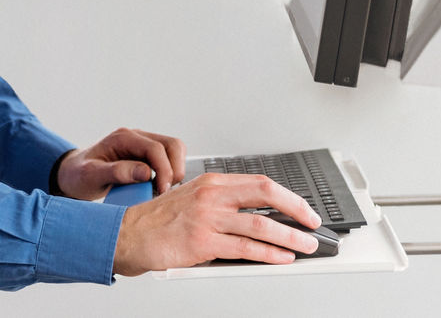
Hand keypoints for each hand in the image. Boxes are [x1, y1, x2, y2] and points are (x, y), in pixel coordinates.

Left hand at [55, 128, 184, 199]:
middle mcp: (135, 137)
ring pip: (174, 151)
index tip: (162, 191)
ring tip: (161, 190)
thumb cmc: (79, 174)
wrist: (73, 175)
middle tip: (164, 191)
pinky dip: (170, 173)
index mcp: (122, 138)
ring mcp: (142, 145)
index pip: (155, 148)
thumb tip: (146, 173)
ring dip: (174, 171)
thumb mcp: (91, 175)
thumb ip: (117, 172)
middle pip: (172, 145)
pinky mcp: (146, 156)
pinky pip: (168, 160)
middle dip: (175, 169)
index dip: (164, 170)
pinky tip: (158, 188)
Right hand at [112, 173, 323, 275]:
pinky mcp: (203, 242)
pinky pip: (245, 248)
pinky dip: (270, 254)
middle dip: (296, 209)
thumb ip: (221, 202)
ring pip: (261, 224)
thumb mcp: (191, 199)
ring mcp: (207, 218)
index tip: (304, 208)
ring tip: (305, 245)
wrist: (129, 234)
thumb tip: (256, 214)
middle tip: (312, 222)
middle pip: (265, 194)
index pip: (259, 182)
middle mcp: (210, 195)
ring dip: (290, 237)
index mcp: (210, 182)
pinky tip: (282, 257)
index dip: (288, 195)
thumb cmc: (158, 220)